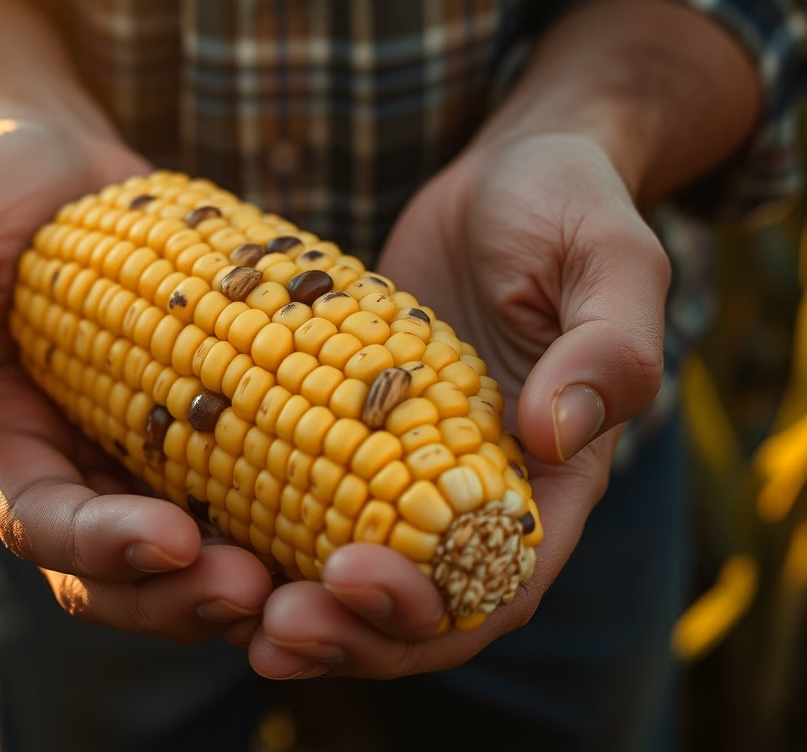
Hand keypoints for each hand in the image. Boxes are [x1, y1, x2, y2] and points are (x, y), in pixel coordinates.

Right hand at [0, 120, 272, 642]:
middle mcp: (77, 473)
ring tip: (307, 585)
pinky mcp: (210, 434)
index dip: (103, 546)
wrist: (69, 170)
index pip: (44, 525)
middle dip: (181, 596)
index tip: (172, 539)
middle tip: (255, 590)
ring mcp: (147, 462)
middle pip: (121, 576)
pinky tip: (349, 522)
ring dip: (243, 585)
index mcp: (6, 446)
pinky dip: (290, 525)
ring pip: (191, 559)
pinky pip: (249, 498)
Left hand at [244, 132, 669, 678]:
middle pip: (416, 607)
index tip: (350, 575)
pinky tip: (196, 538)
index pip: (496, 583)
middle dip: (346, 632)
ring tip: (224, 606)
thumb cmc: (566, 204)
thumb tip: (554, 435)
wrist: (501, 173)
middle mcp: (473, 497)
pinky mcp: (346, 434)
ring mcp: (403, 472)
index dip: (427, 606)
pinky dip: (259, 537)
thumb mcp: (610, 258)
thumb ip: (608, 347)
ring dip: (295, 610)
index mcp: (549, 482)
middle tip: (270, 624)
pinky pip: (301, 506)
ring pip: (350, 574)